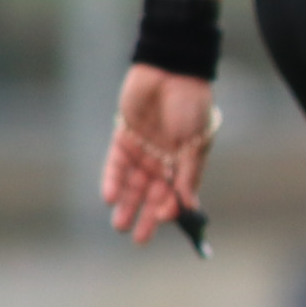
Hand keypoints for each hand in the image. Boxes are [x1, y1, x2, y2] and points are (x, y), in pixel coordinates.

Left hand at [100, 66, 215, 244]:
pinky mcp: (124, 136)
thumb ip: (189, 172)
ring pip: (131, 183)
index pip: (176, 191)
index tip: (162, 220)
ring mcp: (143, 148)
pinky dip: (112, 180)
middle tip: (136, 236)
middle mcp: (164, 158)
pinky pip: (115, 164)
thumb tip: (188, 203)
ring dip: (126, 203)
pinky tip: (109, 197)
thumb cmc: (192, 103)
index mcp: (186, 160)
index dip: (169, 207)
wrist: (171, 70)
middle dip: (145, 214)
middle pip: (152, 193)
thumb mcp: (196, 140)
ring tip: (118, 224)